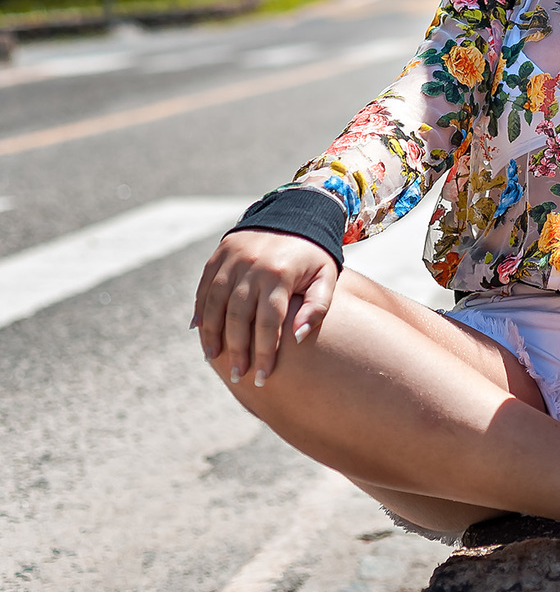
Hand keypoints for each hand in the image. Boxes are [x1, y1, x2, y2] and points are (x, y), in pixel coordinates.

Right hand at [192, 231, 336, 388]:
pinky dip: (200, 310)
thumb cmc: (313, 255)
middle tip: (239, 375)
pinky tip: (200, 332)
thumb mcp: (326, 277)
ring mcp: (233, 258)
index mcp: (280, 273)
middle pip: (238, 316)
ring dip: (212, 334)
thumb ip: (318, 307)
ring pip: (215, 303)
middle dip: (237, 350)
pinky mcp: (220, 253)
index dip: (264, 353)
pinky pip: (205, 286)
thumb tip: (299, 337)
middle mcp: (253, 265)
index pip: (269, 321)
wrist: (296, 212)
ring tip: (214, 359)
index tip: (263, 379)